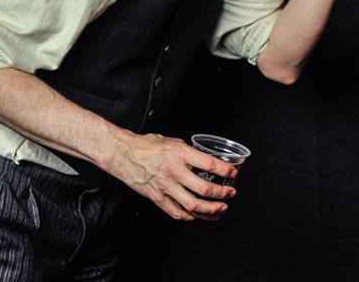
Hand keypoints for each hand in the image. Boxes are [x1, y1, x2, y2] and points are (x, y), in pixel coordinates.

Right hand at [111, 132, 237, 220]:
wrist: (124, 154)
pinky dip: (190, 216)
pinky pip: (176, 212)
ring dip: (210, 209)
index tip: (234, 173)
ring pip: (193, 205)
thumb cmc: (147, 146)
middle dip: (222, 193)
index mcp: (180, 154)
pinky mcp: (157, 197)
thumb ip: (190, 153)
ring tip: (220, 208)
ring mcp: (166, 187)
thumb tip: (206, 160)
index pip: (209, 164)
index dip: (225, 170)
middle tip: (231, 193)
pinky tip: (197, 216)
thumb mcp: (174, 142)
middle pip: (204, 188)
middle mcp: (174, 172)